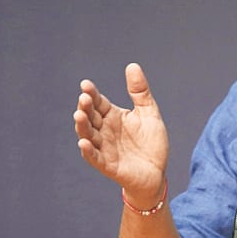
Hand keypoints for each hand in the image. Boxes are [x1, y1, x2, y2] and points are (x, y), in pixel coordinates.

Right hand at [73, 63, 168, 206]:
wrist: (157, 172)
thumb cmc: (151, 143)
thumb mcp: (148, 113)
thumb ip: (140, 92)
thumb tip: (132, 65)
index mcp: (113, 117)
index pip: (98, 103)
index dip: (92, 94)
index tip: (86, 85)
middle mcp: (104, 131)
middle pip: (91, 117)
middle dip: (86, 108)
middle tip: (84, 98)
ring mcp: (104, 148)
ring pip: (89, 135)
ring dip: (83, 126)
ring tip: (79, 115)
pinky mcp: (107, 165)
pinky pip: (94, 157)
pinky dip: (88, 150)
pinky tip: (84, 142)